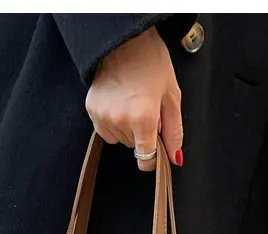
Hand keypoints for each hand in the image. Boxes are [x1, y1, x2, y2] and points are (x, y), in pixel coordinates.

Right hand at [86, 27, 182, 171]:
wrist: (124, 40)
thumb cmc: (151, 62)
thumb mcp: (171, 95)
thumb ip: (174, 131)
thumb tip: (175, 158)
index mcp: (143, 118)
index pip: (146, 159)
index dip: (154, 158)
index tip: (157, 152)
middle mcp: (120, 120)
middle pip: (134, 147)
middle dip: (143, 135)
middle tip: (147, 109)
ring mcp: (103, 116)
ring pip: (120, 140)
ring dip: (128, 129)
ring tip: (132, 103)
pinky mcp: (92, 111)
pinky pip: (106, 131)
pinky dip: (114, 124)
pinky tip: (119, 104)